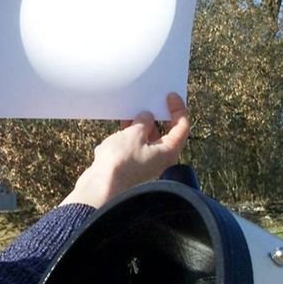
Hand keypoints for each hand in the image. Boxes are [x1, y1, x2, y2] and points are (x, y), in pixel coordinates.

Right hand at [61, 93, 190, 208]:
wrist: (101, 187)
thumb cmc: (120, 162)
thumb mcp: (134, 134)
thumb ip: (143, 122)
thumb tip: (146, 118)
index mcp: (168, 152)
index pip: (181, 127)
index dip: (177, 109)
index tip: (169, 96)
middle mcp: (159, 159)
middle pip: (164, 132)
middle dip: (155, 116)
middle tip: (148, 102)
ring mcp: (144, 163)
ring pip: (146, 139)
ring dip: (139, 125)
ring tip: (130, 113)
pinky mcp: (130, 166)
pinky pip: (134, 146)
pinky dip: (129, 135)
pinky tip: (120, 128)